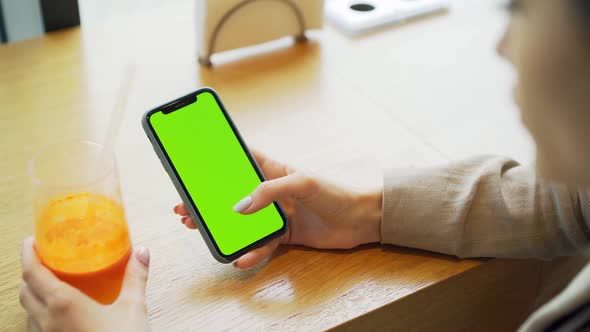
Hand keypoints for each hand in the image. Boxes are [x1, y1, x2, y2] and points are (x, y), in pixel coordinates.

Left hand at [19, 237, 149, 331]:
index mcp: (63, 304)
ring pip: (28, 311)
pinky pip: (37, 328)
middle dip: (29, 272)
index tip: (31, 241)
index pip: (33, 273)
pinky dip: (40, 314)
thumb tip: (142, 252)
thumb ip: (135, 277)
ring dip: (33, 294)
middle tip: (42, 258)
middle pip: (25, 290)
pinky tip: (59, 313)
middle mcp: (48, 321)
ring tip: (50, 283)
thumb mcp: (133, 307)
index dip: (28, 254)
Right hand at [174, 150, 381, 268]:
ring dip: (222, 226)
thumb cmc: (337, 190)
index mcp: (274, 170)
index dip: (219, 160)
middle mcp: (272, 192)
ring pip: (243, 221)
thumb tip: (238, 208)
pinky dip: (252, 252)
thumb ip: (269, 192)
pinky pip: (263, 244)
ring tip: (198, 229)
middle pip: (233, 195)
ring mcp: (278, 213)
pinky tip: (241, 257)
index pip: (242, 159)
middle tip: (185, 207)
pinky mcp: (286, 234)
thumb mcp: (303, 183)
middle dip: (209, 200)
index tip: (194, 164)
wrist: (365, 218)